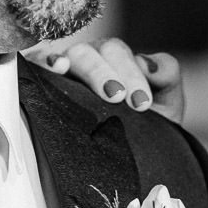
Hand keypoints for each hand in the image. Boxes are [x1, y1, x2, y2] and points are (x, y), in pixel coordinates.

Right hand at [26, 37, 184, 122]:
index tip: (141, 103)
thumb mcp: (165, 102)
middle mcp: (92, 58)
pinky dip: (45, 60)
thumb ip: (167, 76)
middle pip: (97, 51)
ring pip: (74, 55)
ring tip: (94, 87)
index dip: (132, 74)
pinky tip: (56, 67)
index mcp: (118, 59)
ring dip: (86, 70)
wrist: (131, 156)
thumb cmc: (146, 124)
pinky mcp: (44, 81)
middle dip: (107, 73)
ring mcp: (68, 69)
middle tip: (119, 98)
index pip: (121, 54)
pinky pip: (39, 63)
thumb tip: (147, 63)